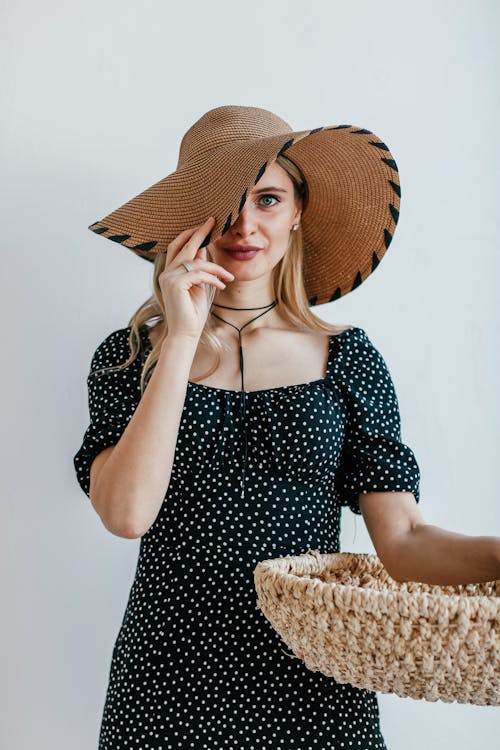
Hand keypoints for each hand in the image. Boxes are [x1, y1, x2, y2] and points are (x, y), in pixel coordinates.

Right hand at [158, 217, 233, 340]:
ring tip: (228, 278)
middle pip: (183, 246)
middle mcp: (166, 273)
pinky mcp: (175, 285)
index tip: (206, 224)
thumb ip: (198, 268)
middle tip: (212, 221)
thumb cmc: (192, 313)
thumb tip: (203, 250)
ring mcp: (168, 278)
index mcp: (170, 272)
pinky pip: (199, 274)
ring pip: (196, 262)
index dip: (191, 234)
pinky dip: (213, 279)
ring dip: (216, 269)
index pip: (178, 247)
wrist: (185, 334)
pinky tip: (221, 286)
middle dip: (199, 233)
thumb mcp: (198, 286)